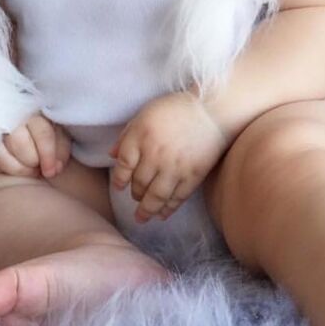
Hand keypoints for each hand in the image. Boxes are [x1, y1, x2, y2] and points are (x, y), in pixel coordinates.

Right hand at [0, 113, 71, 178]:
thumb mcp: (55, 128)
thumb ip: (60, 146)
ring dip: (15, 169)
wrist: (9, 111)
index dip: (48, 155)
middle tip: (37, 167)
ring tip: (26, 171)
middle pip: (19, 143)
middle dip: (31, 161)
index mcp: (33, 109)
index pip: (42, 132)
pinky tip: (9, 167)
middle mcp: (10, 115)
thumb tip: (56, 168)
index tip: (51, 172)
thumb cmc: (38, 124)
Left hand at [108, 92, 228, 223]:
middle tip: (136, 197)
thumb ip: (128, 134)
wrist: (212, 109)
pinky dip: (168, 209)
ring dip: (147, 210)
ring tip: (143, 217)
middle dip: (135, 193)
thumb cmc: (176, 108)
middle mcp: (155, 154)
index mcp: (141, 135)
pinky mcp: (193, 175)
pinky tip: (163, 214)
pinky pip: (177, 198)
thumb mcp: (146, 113)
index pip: (123, 165)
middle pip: (138, 183)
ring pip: (155, 197)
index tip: (119, 186)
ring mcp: (174, 167)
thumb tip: (111, 154)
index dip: (119, 179)